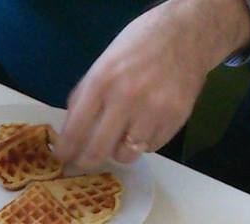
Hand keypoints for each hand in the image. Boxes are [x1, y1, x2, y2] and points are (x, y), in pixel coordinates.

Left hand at [56, 0, 249, 169]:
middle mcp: (127, 98)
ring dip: (119, 150)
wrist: (187, 34)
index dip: (65, 151)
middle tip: (83, 163)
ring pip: (126, 155)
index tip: (63, 158)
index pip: (75, 130)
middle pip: (98, 151)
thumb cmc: (139, 46)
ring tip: (121, 134)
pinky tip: (144, 124)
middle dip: (86, 163)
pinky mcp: (176, 119)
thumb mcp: (103, 63)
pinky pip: (151, 147)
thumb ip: (84, 96)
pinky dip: (144, 142)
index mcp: (102, 81)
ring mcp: (154, 111)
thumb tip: (69, 130)